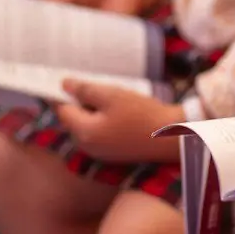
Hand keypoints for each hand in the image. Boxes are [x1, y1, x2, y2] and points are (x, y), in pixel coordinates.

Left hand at [55, 80, 183, 162]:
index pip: (62, 109)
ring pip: (87, 126)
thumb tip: (64, 84)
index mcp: (83, 132)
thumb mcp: (112, 95)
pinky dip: (104, 122)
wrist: (172, 136)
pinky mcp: (114, 154)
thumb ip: (85, 90)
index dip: (64, 93)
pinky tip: (120, 112)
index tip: (71, 79)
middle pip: (73, 119)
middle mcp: (88, 147)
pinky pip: (100, 134)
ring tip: (112, 98)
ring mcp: (101, 153)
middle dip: (80, 102)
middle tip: (97, 86)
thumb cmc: (141, 114)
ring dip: (94, 112)